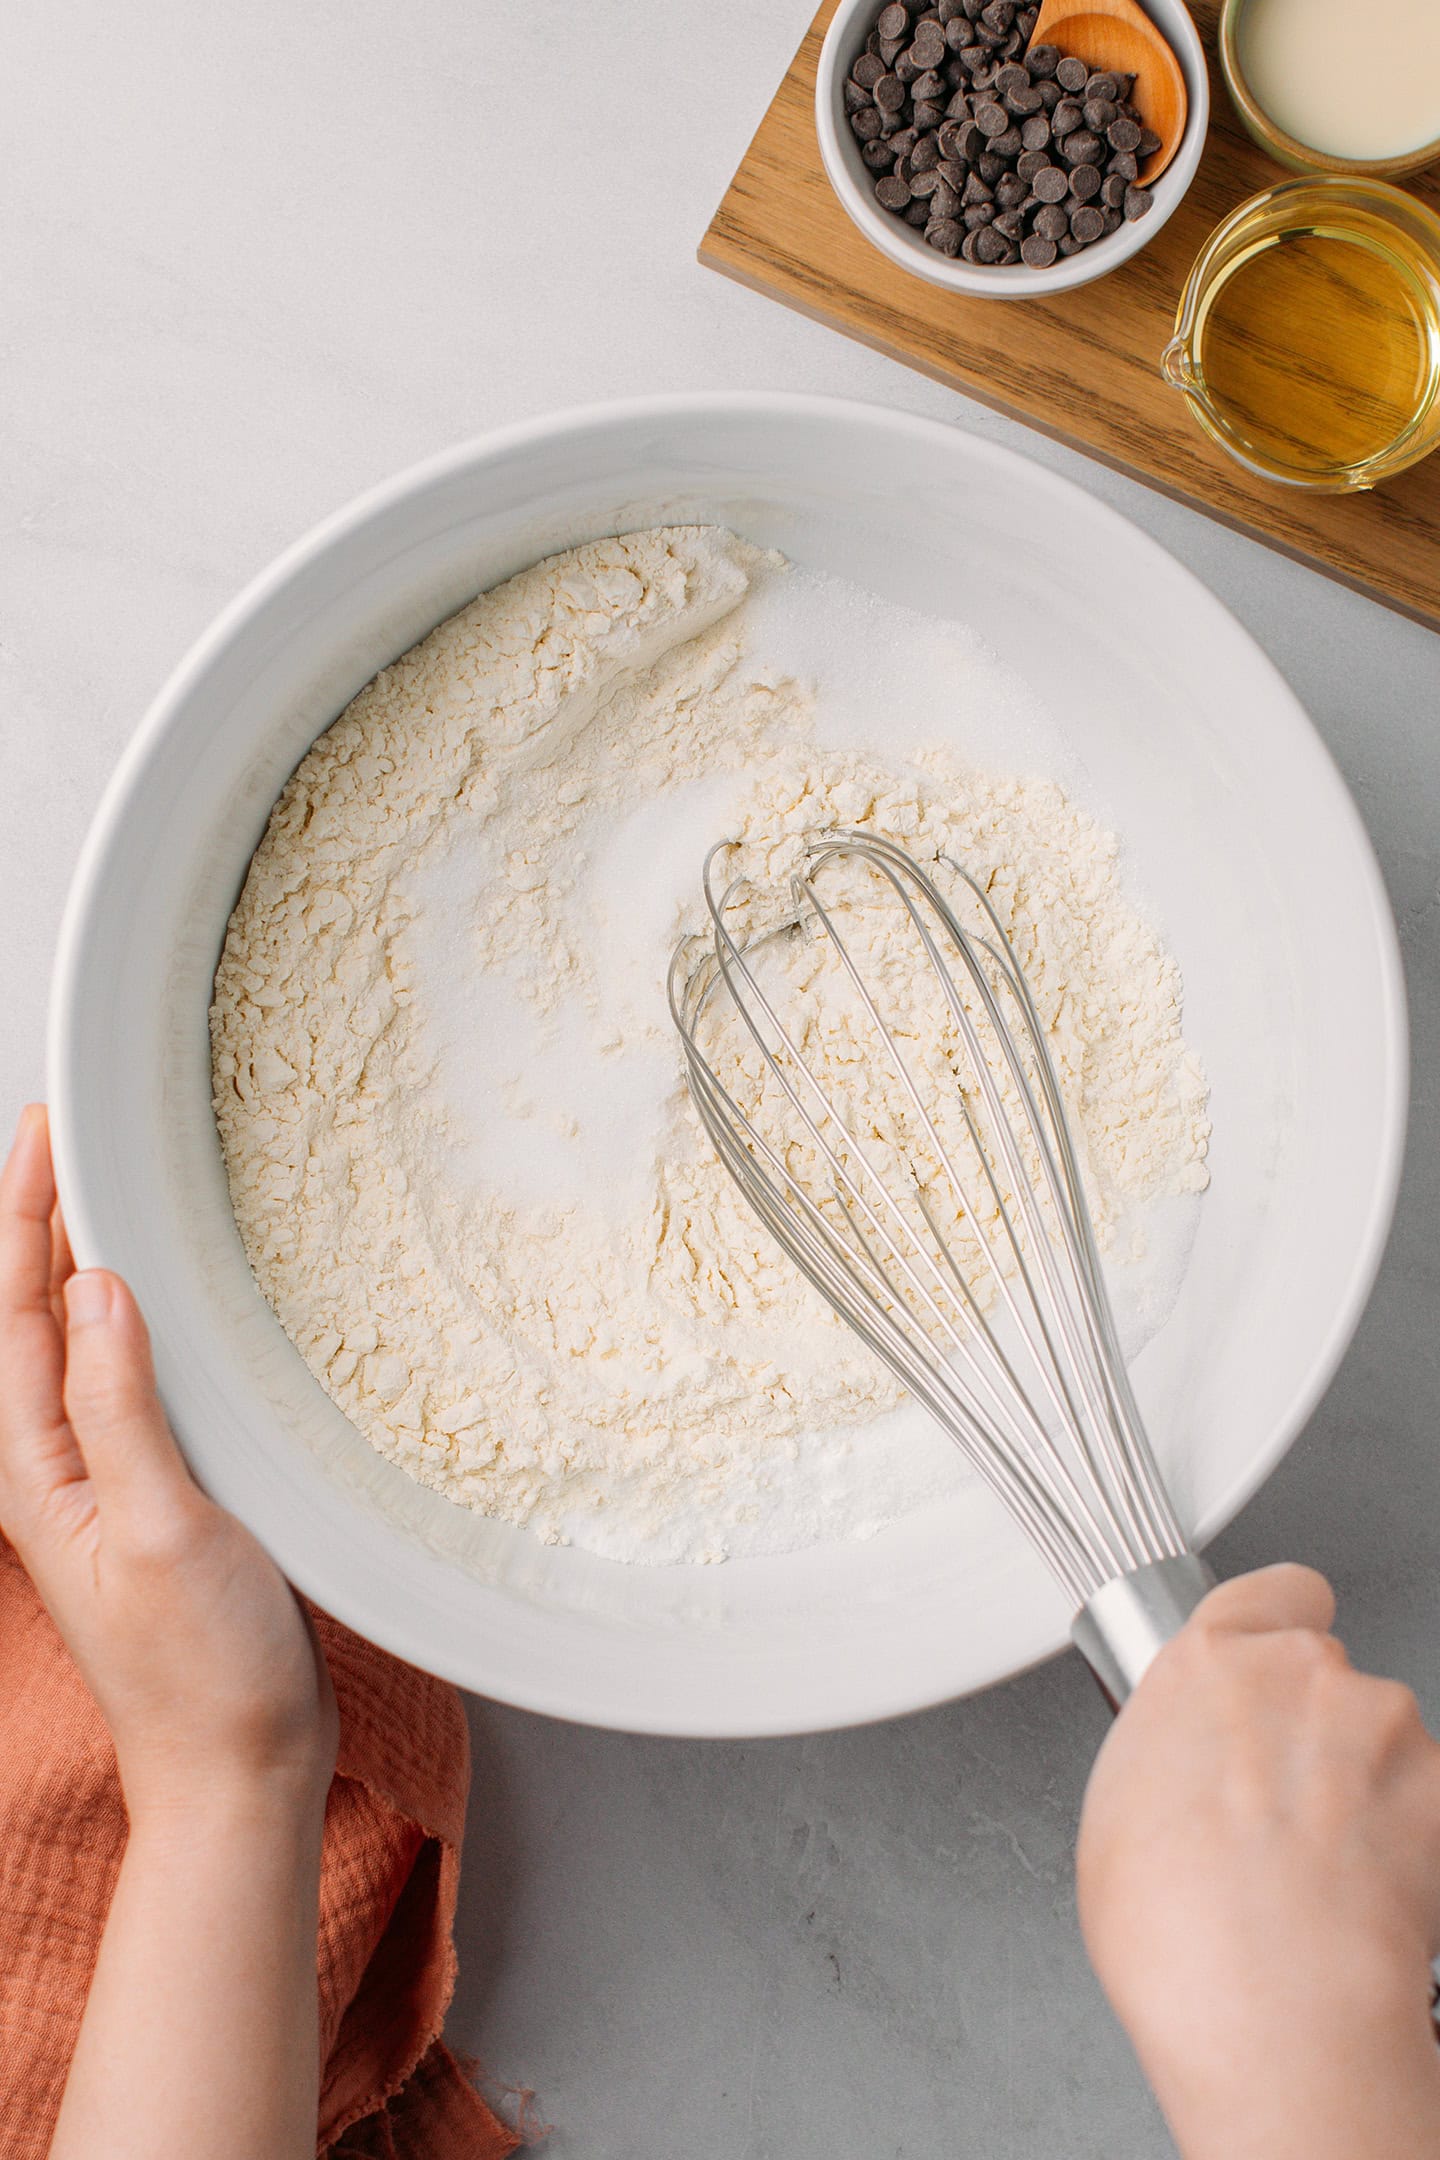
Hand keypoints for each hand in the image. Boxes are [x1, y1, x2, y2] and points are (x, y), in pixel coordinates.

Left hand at [0, 1105, 336, 1822]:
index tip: (48, 1133)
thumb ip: (119, 1407)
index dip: (28, 1216)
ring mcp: (106, 1482)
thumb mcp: (160, 1528)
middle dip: (42, 1221)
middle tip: (69, 1135)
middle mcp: (58, 1469)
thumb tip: (95, 1288)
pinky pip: (131, 1381)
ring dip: (86, 1263)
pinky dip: (140, 1321)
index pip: (16, 1314)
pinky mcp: (158, 1495)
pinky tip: (172, 1304)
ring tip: (108, 1192)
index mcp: (38, 1472)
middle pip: (33, 1318)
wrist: (242, 1768)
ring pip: (78, 1345)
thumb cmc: (200, 1671)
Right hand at [1078, 1564, 1439, 2159]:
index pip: (1275, 1590)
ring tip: (1323, 1872)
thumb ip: (1169, 1746)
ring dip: (1366, 1789)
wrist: (1271, 2003)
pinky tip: (1370, 1898)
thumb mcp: (1115, 1810)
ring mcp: (1384, 1727)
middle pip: (1327, 1676)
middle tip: (1282, 1810)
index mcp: (1211, 1660)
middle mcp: (1303, 1672)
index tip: (1270, 1671)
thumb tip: (1187, 1768)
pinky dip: (1414, 1842)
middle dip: (1315, 1730)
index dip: (1278, 1629)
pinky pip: (1431, 1804)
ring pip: (1385, 1741)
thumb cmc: (1179, 1925)